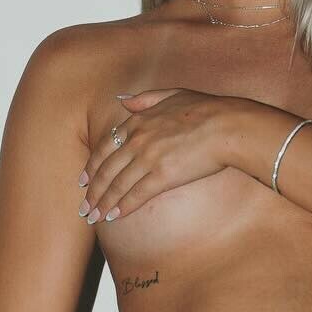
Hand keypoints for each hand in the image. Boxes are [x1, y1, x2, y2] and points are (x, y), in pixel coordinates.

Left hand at [77, 88, 239, 224]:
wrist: (228, 126)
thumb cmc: (207, 110)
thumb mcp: (173, 95)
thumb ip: (145, 98)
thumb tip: (123, 100)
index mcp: (139, 121)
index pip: (106, 147)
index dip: (92, 167)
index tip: (83, 181)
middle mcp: (138, 140)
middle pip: (107, 170)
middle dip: (92, 191)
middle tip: (84, 206)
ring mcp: (149, 158)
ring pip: (117, 185)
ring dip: (103, 203)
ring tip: (93, 217)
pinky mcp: (163, 176)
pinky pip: (137, 195)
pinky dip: (123, 207)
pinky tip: (113, 217)